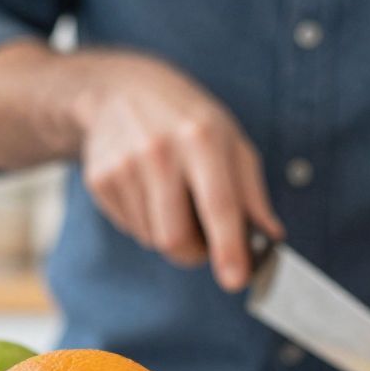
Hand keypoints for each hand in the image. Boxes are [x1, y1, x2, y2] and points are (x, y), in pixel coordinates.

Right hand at [73, 54, 281, 290]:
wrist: (121, 90)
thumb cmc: (187, 120)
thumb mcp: (231, 141)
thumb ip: (252, 193)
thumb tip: (270, 238)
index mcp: (201, 138)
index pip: (218, 205)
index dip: (228, 248)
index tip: (235, 280)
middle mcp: (159, 151)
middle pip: (175, 237)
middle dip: (195, 254)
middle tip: (205, 243)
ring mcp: (123, 165)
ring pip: (152, 239)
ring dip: (169, 233)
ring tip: (172, 196)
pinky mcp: (99, 179)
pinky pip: (130, 228)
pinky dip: (146, 222)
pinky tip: (147, 189)